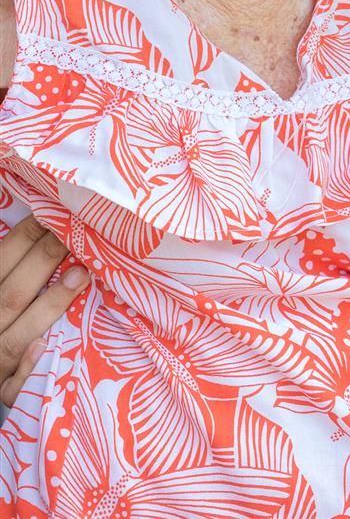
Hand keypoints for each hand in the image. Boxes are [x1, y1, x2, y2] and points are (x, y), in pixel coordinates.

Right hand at [0, 215, 88, 406]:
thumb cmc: (1, 317)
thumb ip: (10, 269)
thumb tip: (40, 226)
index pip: (0, 261)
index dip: (25, 236)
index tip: (55, 214)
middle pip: (12, 293)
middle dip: (44, 261)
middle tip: (78, 234)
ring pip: (16, 336)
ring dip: (48, 305)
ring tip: (82, 275)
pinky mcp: (2, 395)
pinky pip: (13, 387)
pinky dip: (27, 367)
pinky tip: (44, 345)